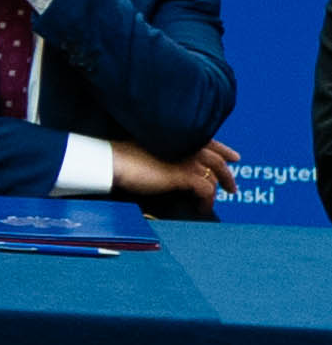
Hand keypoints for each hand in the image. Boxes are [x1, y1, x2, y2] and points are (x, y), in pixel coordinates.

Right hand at [114, 141, 238, 205]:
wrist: (111, 161)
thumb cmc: (122, 156)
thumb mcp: (149, 150)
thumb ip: (168, 155)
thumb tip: (176, 169)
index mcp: (179, 136)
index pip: (209, 142)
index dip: (223, 150)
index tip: (233, 157)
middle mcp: (186, 145)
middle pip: (217, 160)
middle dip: (227, 175)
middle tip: (232, 188)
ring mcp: (186, 159)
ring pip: (213, 175)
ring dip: (216, 190)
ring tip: (211, 202)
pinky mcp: (182, 174)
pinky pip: (205, 189)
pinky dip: (207, 201)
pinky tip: (202, 208)